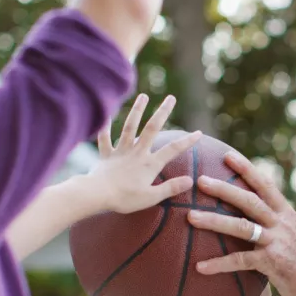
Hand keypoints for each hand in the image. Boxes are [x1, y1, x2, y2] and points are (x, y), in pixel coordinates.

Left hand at [91, 94, 200, 212]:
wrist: (96, 194)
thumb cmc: (125, 198)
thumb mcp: (152, 197)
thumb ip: (171, 187)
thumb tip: (191, 180)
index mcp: (150, 164)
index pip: (173, 150)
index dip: (187, 141)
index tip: (199, 133)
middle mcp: (137, 153)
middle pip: (152, 129)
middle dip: (163, 112)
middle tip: (171, 98)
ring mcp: (121, 152)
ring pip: (130, 127)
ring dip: (137, 110)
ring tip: (144, 96)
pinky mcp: (106, 155)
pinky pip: (104, 138)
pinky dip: (105, 126)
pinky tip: (106, 114)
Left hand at [187, 151, 295, 295]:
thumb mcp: (292, 236)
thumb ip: (274, 225)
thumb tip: (252, 217)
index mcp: (286, 214)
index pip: (265, 185)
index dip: (247, 169)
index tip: (228, 155)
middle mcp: (281, 224)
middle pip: (249, 200)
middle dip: (223, 189)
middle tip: (200, 180)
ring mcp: (276, 242)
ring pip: (241, 226)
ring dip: (214, 221)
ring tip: (190, 218)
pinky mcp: (271, 263)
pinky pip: (240, 260)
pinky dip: (219, 263)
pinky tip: (200, 267)